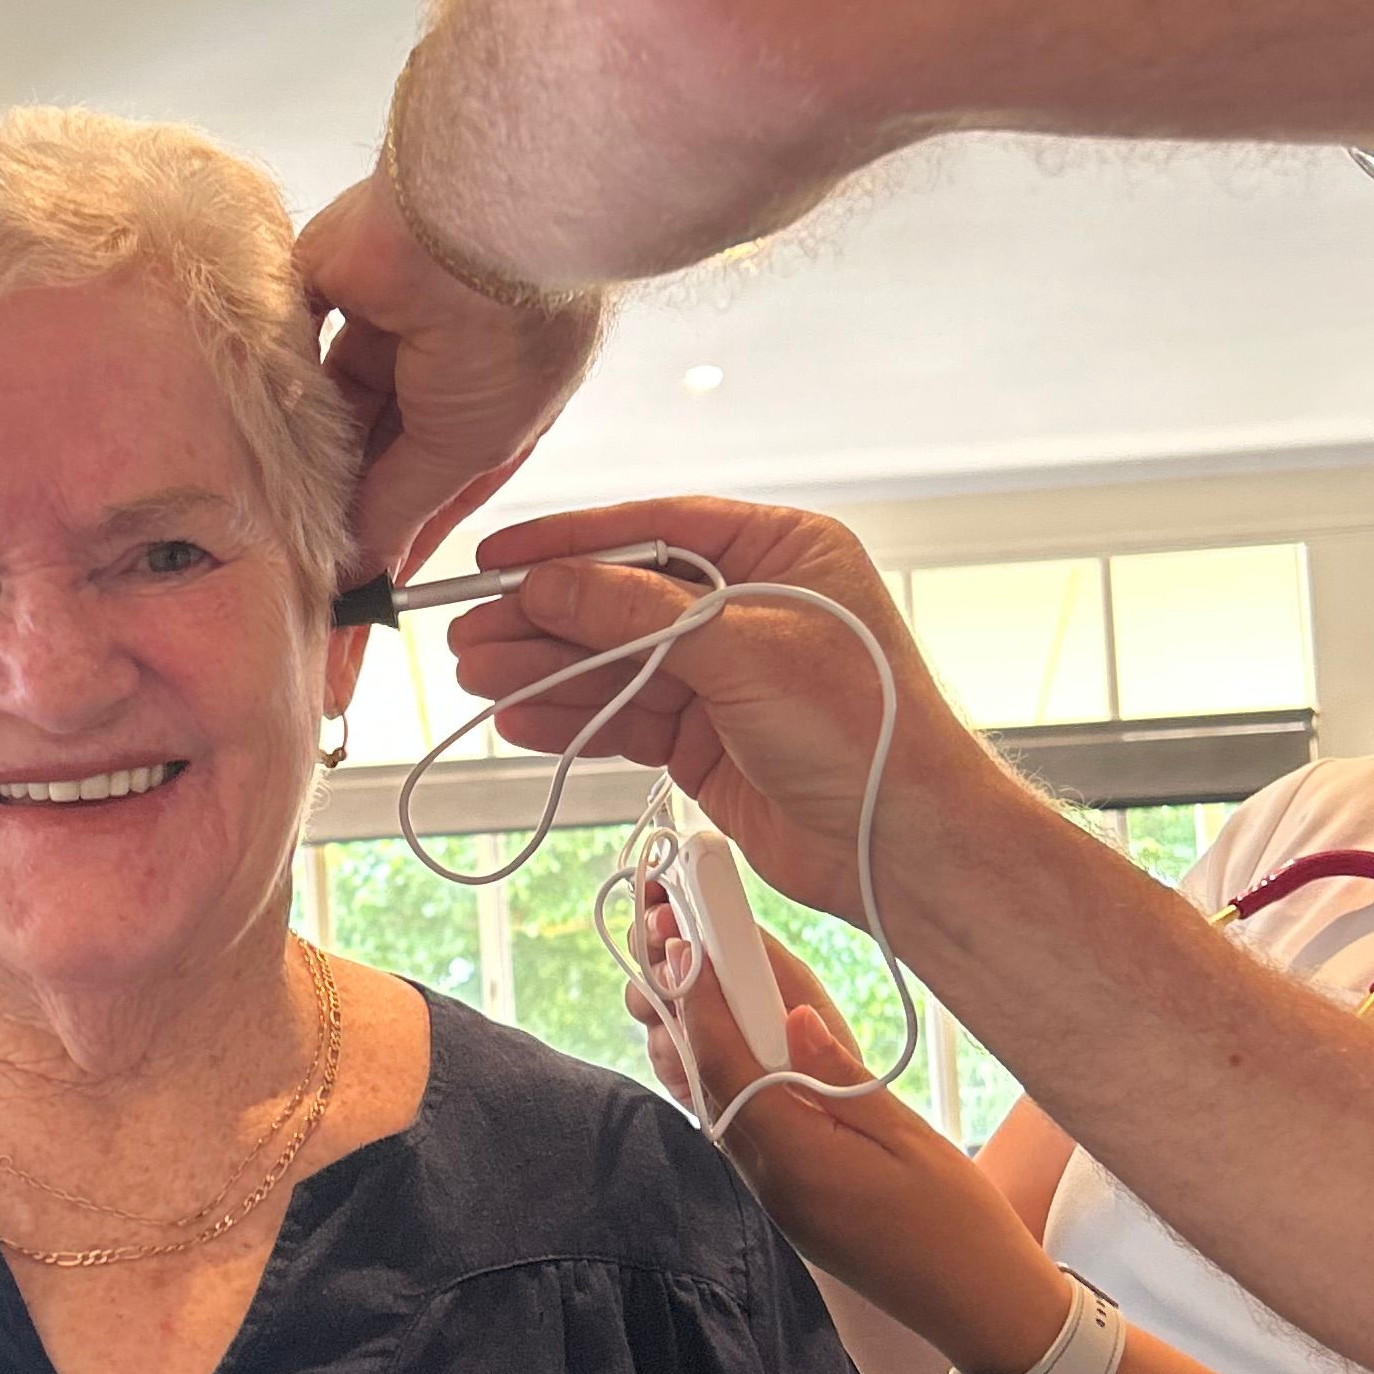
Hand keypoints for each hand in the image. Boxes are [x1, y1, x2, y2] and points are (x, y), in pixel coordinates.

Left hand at [296, 165, 605, 573]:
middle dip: (339, 511)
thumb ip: (401, 508)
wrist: (486, 220)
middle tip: (294, 576)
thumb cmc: (512, 331)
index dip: (389, 547)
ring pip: (327, 405)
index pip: (422, 488)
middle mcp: (434, 361)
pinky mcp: (323, 281)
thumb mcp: (466, 450)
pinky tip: (246, 443)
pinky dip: (271, 388)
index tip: (352, 608)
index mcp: (487, 400)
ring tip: (265, 523)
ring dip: (303, 458)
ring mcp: (380, 320)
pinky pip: (286, 344)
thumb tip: (358, 568)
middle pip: (370, 453)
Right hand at [451, 494, 1001, 918]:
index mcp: (781, 552)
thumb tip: (547, 584)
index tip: (498, 555)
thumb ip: (638, 615)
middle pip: (622, 597)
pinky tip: (520, 718)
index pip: (656, 529)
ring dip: (545, 670)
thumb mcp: (745, 650)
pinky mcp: (705, 738)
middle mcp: (749, 605)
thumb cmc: (864, 729)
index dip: (571, 542)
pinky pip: (623, 717)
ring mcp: (725, 675)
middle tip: (470, 631)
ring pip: (614, 662)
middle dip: (545, 617)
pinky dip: (572, 719)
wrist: (902, 844)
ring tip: (478, 675)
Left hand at [632, 899, 1067, 1373]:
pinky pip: (742, 1130)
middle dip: (687, 1010)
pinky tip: (740, 1044)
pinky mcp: (789, 1202)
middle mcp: (771, 1183)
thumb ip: (844, 1078)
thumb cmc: (961, 1226)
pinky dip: (730, 1079)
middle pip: (708, 1083)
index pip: (728, 1068)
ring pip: (717, 1106)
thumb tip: (794, 1018)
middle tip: (676, 942)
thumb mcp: (912, 1137)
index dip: (701, 1000)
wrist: (979, 1310)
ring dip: (703, 1042)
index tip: (688, 943)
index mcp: (797, 1162)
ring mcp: (776, 1197)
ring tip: (696, 976)